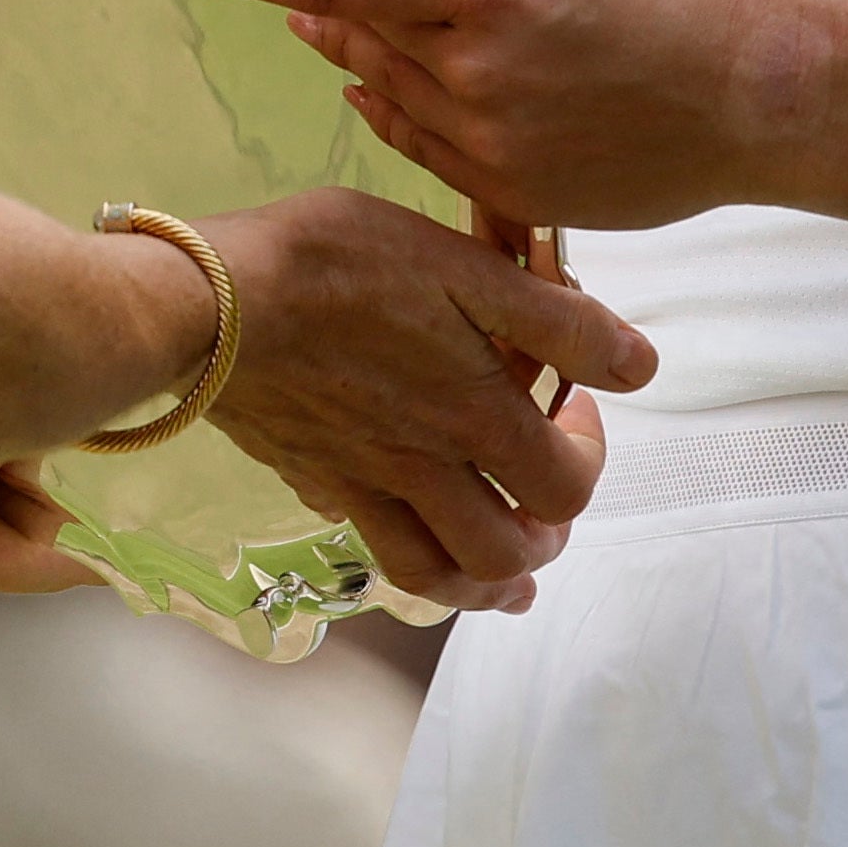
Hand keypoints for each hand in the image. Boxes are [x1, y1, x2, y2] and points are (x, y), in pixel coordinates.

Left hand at [177, 0, 847, 233]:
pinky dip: (394, 111)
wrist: (770, 94)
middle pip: (357, 31)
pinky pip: (425, 148)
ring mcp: (494, 135)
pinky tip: (375, 90)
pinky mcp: (515, 190)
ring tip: (321, 25)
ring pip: (386, 90)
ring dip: (350, 52)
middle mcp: (480, 62)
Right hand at [198, 187, 655, 611]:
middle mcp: (423, 470)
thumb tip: (640, 367)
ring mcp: (361, 484)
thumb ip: (557, 321)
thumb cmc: (336, 265)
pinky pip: (365, 541)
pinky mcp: (309, 477)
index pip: (563, 488)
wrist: (208, 304)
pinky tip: (403, 521)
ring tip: (505, 567)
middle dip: (542, 539)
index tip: (577, 409)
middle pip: (503, 556)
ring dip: (483, 581)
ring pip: (435, 575)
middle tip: (544, 495)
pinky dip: (400, 548)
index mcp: (473, 420)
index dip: (590, 457)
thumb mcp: (462, 265)